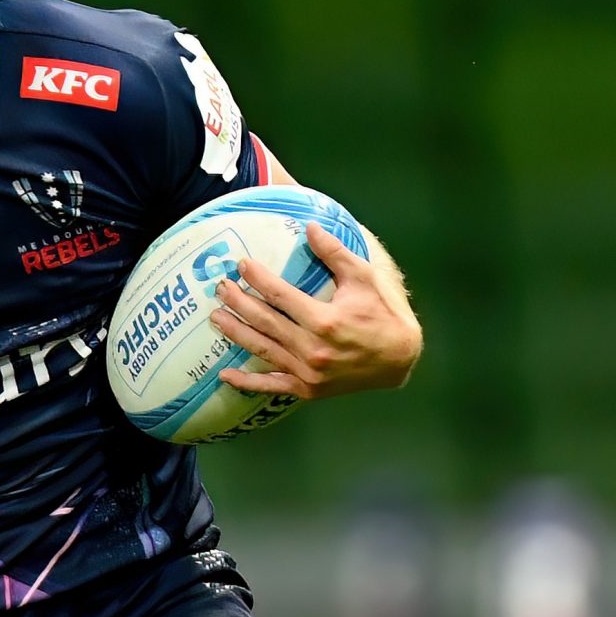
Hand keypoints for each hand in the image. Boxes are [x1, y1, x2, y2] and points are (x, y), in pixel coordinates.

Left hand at [212, 223, 421, 401]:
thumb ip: (336, 254)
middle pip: (264, 322)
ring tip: (216, 318)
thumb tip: (310, 227)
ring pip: (262, 350)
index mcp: (324, 320)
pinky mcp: (306, 389)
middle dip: (239, 303)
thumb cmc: (382, 315)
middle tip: (220, 288)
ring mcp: (307, 372)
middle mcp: (311, 348)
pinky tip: (225, 375)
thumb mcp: (364, 279)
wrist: (399, 359)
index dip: (258, 279)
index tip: (241, 265)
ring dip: (236, 333)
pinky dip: (247, 382)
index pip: (280, 295)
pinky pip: (270, 386)